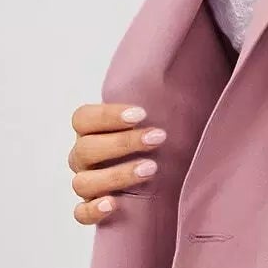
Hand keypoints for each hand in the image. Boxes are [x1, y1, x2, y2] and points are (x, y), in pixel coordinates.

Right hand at [68, 101, 166, 222]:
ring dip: (116, 175)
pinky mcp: (92, 209)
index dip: (108, 115)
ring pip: (83, 182)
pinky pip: (80, 213)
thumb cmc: (160, 138)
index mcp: (91, 129)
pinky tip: (114, 204)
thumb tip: (186, 53)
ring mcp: (86, 183)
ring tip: (150, 170)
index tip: (142, 113)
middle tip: (158, 138)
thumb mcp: (163, 112)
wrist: (166, 175)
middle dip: (122, 143)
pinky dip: (92, 210)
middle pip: (85, 149)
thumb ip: (165, 92)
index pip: (83, 118)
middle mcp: (83, 156)